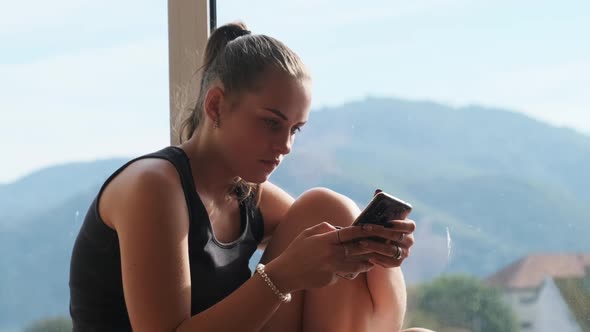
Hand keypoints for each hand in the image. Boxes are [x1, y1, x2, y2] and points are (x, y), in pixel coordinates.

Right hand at [265, 221, 402, 291]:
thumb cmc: (296, 251)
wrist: (286, 273)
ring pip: (356, 265)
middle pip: (357, 249)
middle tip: (380, 243)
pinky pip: (346, 274)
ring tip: (374, 259)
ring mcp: (332, 268)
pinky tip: (356, 268)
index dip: (361, 230)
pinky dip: (352, 271)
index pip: (348, 233)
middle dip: (370, 246)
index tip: (370, 227)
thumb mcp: (306, 234)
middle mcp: (330, 254)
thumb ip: (323, 228)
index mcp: (325, 241)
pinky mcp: (331, 279)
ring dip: (366, 262)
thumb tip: (337, 228)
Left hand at [360, 219, 414, 268]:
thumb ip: (382, 217)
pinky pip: (389, 262)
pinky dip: (377, 258)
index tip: (387, 222)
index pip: (410, 226)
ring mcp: (404, 252)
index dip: (400, 224)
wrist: (379, 242)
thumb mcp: (383, 219)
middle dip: (379, 232)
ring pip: (391, 250)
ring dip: (375, 246)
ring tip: (361, 242)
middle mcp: (409, 240)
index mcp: (409, 227)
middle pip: (397, 236)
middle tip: (364, 228)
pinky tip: (368, 255)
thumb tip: (372, 215)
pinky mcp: (398, 262)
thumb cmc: (380, 225)